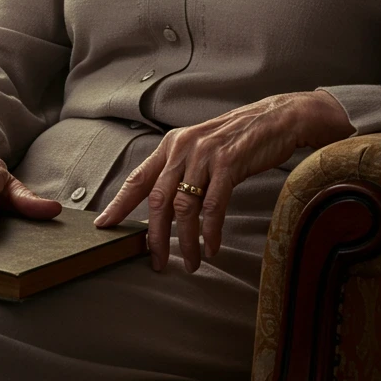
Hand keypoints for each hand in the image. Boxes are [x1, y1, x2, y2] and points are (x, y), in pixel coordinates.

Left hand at [92, 89, 351, 273]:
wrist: (277, 119)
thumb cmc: (239, 139)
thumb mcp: (201, 148)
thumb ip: (181, 170)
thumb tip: (163, 206)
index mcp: (172, 145)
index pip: (138, 179)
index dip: (118, 204)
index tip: (103, 226)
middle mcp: (183, 147)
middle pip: (157, 199)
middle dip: (155, 236)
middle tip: (157, 262)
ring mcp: (205, 154)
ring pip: (184, 207)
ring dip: (185, 240)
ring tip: (191, 261)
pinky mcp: (228, 163)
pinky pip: (213, 206)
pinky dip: (211, 231)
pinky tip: (212, 246)